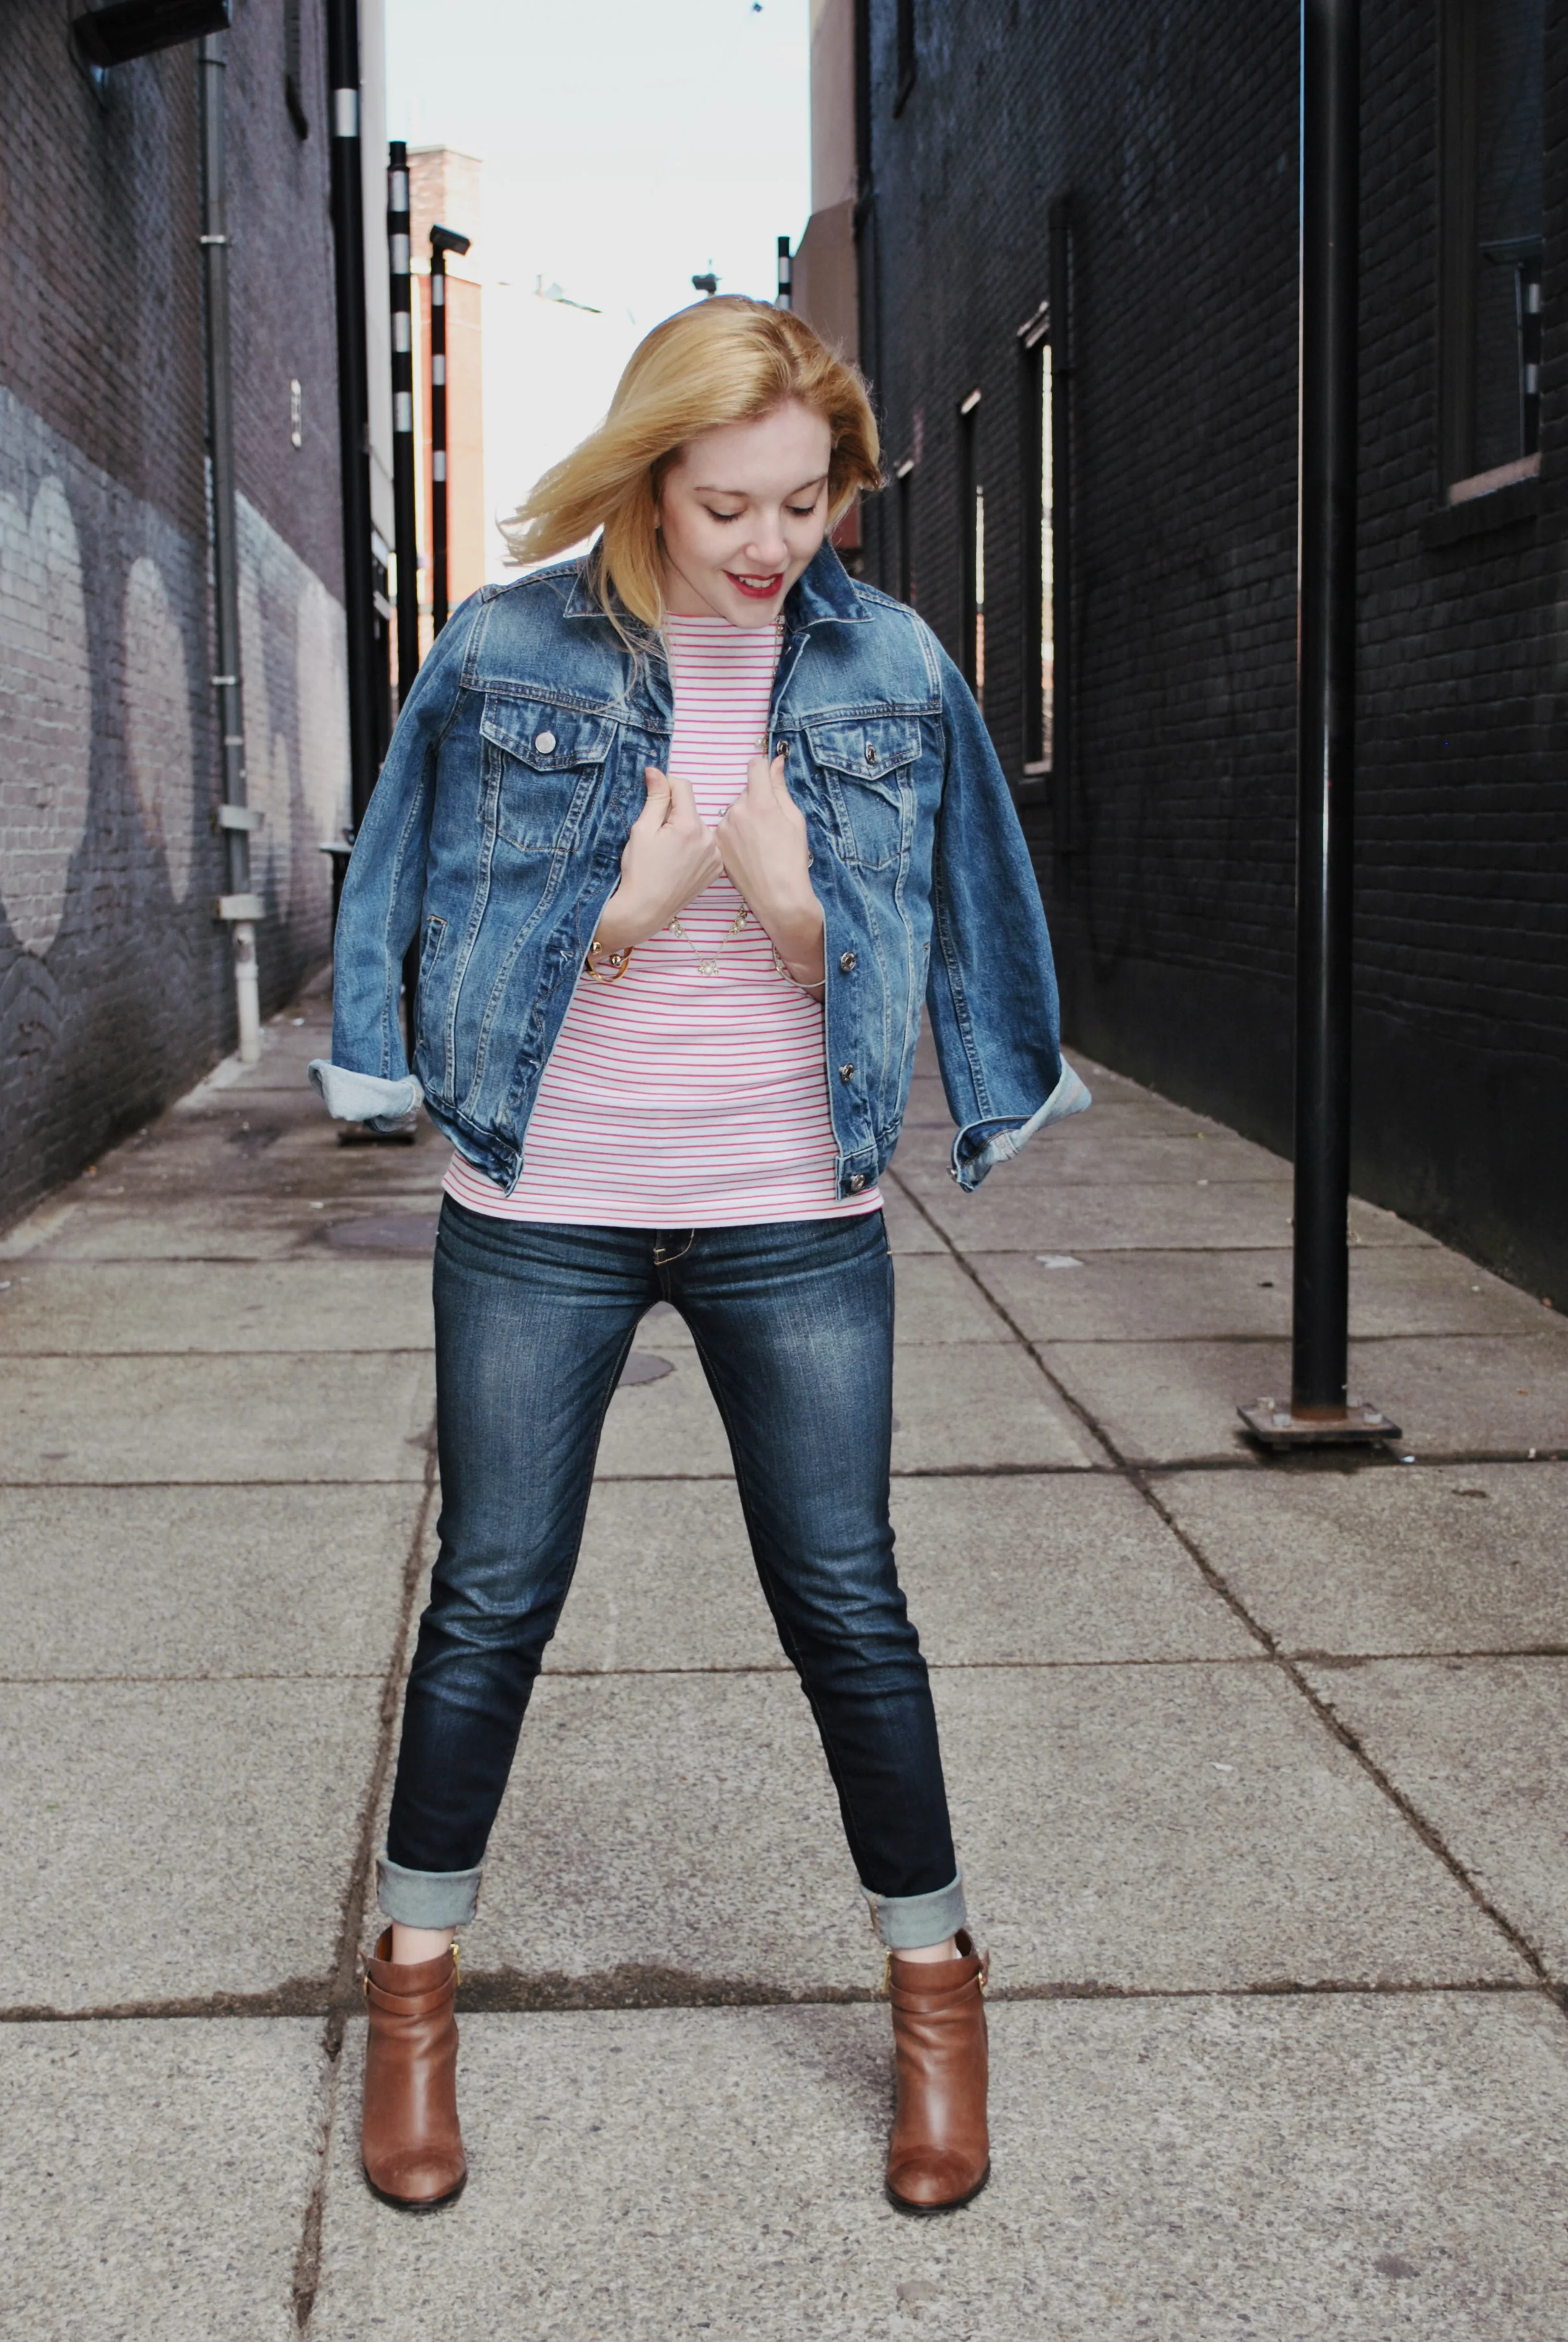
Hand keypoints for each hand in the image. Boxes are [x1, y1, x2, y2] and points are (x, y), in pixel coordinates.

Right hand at [592, 767, 722, 954]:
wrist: (646, 909)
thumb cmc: (639, 870)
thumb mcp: (642, 829)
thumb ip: (655, 797)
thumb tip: (656, 771)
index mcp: (689, 825)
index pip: (683, 786)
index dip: (665, 787)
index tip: (654, 798)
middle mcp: (708, 838)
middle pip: (690, 808)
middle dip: (673, 813)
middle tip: (657, 835)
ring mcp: (715, 855)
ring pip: (698, 827)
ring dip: (685, 830)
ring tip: (668, 852)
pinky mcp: (716, 868)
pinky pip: (706, 846)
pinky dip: (694, 848)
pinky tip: (679, 862)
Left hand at [715, 755, 824, 986]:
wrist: (777, 895)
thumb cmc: (792, 858)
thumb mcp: (794, 819)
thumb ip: (780, 787)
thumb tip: (775, 761)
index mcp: (760, 802)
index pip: (754, 766)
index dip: (762, 769)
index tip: (766, 777)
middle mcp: (737, 811)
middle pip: (746, 791)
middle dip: (756, 800)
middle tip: (769, 825)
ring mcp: (724, 828)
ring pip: (735, 810)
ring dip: (744, 817)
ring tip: (758, 842)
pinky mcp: (716, 842)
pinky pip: (726, 827)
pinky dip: (735, 833)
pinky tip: (747, 851)